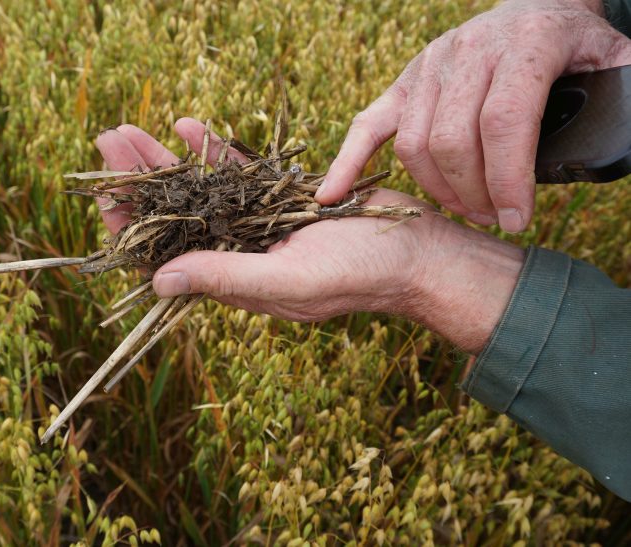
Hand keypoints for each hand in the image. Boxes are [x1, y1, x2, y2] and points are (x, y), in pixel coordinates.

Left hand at [95, 120, 525, 352]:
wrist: (416, 253)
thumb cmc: (358, 274)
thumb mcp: (289, 278)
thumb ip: (226, 277)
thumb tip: (156, 280)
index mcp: (231, 278)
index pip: (163, 253)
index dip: (129, 224)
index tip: (103, 193)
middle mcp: (237, 251)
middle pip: (172, 213)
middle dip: (138, 179)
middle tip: (108, 139)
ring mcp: (257, 222)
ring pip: (197, 188)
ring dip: (164, 159)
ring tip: (129, 129)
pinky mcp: (279, 197)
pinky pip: (237, 171)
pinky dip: (212, 149)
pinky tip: (186, 125)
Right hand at [317, 0, 630, 231]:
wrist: (533, 10)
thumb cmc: (573, 47)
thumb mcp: (613, 62)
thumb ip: (621, 95)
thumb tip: (625, 142)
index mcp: (522, 45)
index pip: (504, 122)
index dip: (509, 179)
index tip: (519, 220)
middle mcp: (467, 51)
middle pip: (453, 140)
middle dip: (474, 193)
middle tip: (497, 218)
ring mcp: (427, 67)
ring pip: (414, 144)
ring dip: (438, 190)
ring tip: (467, 209)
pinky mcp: (403, 83)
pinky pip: (367, 125)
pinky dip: (348, 162)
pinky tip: (331, 196)